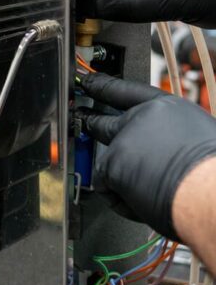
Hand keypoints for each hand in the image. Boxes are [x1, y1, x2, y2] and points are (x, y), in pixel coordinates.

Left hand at [78, 72, 215, 240]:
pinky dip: (121, 200)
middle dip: (90, 120)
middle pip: (104, 120)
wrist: (213, 193)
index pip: (127, 92)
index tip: (90, 81)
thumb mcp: (198, 137)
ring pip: (110, 162)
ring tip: (148, 190)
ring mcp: (123, 141)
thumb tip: (162, 147)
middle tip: (82, 117)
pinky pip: (107, 186)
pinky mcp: (112, 165)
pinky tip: (142, 203)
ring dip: (122, 179)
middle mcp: (140, 119)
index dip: (104, 86)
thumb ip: (171, 135)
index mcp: (167, 108)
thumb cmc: (214, 172)